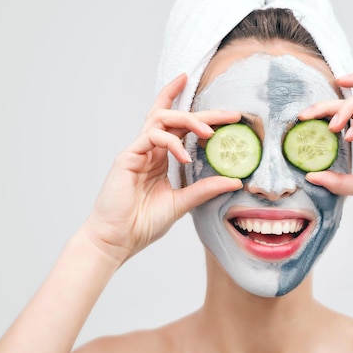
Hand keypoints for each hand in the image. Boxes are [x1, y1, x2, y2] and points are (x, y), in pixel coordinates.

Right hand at [83, 74, 241, 262]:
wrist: (117, 240)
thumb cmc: (143, 223)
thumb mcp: (183, 202)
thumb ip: (206, 189)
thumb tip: (235, 181)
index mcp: (160, 157)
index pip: (179, 126)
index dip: (198, 112)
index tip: (226, 112)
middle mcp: (149, 150)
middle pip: (174, 116)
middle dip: (203, 113)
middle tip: (231, 114)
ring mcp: (138, 151)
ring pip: (161, 118)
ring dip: (188, 120)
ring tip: (209, 133)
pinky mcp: (127, 157)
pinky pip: (152, 137)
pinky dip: (172, 143)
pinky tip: (185, 158)